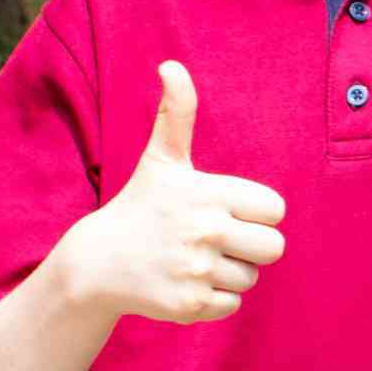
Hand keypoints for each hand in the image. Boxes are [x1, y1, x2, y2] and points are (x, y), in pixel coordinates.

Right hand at [55, 64, 287, 324]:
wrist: (95, 263)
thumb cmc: (140, 206)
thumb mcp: (162, 160)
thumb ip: (176, 114)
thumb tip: (171, 65)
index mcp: (208, 193)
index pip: (276, 210)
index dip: (254, 213)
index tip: (223, 211)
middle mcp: (204, 231)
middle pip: (274, 248)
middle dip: (249, 246)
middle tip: (212, 239)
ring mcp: (197, 269)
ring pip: (251, 277)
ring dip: (227, 272)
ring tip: (190, 259)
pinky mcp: (190, 304)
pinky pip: (232, 305)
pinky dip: (213, 299)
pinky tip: (182, 282)